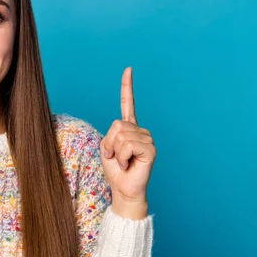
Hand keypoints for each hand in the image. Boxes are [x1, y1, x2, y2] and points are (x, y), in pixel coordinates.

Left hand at [99, 67, 156, 218]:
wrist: (123, 188)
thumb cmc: (114, 169)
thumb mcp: (106, 147)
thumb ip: (112, 133)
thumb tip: (121, 126)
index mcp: (127, 127)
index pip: (127, 103)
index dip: (127, 87)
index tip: (128, 69)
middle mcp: (139, 130)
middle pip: (117, 125)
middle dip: (110, 143)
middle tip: (116, 157)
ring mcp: (147, 138)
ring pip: (121, 135)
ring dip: (116, 152)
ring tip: (123, 161)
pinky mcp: (151, 148)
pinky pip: (128, 145)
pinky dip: (123, 157)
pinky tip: (129, 164)